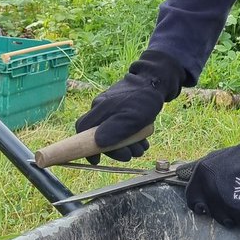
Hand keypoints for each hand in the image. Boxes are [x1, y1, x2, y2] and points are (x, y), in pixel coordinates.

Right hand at [75, 48, 184, 162]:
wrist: (157, 80)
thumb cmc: (142, 99)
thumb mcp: (130, 118)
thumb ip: (114, 130)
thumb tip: (97, 144)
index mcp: (99, 110)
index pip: (82, 129)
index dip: (85, 146)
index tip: (96, 159)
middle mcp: (103, 110)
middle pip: (100, 136)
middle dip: (116, 150)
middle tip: (130, 155)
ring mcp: (113, 110)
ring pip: (115, 135)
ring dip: (128, 146)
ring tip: (142, 147)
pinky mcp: (124, 111)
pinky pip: (124, 129)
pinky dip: (133, 138)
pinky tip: (143, 141)